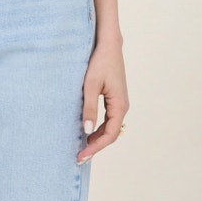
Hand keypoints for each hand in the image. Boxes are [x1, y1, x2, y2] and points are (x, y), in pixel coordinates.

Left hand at [77, 39, 128, 163]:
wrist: (108, 44)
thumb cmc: (99, 62)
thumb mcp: (91, 85)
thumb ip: (89, 108)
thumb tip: (86, 131)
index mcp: (119, 105)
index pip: (109, 135)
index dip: (96, 148)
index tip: (82, 156)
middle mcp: (122, 106)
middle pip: (110, 134)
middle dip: (96, 146)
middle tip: (79, 156)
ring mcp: (119, 102)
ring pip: (109, 127)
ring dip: (97, 138)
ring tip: (82, 147)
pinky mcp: (114, 98)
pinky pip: (108, 119)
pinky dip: (98, 127)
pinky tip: (87, 130)